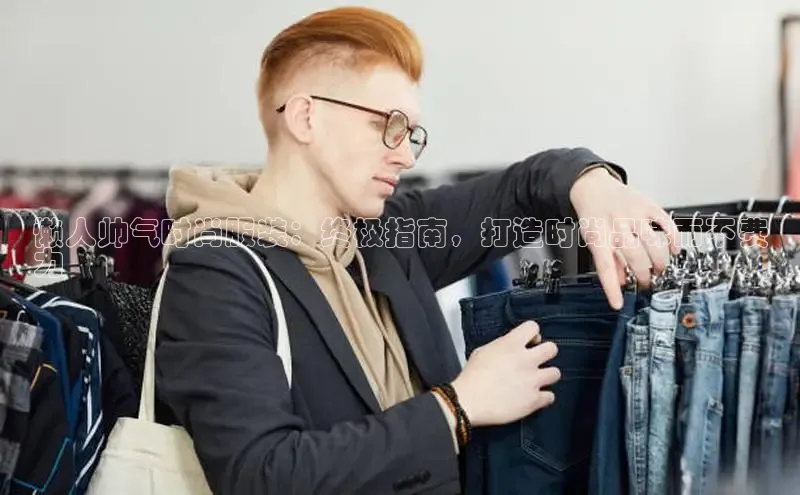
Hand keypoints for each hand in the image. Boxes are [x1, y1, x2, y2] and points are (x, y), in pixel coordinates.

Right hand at [450, 321, 559, 426]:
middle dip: (546, 353)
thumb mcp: (483, 351)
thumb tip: (509, 348)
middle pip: (552, 348)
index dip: (533, 334)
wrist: (468, 402)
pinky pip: (550, 396)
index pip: (533, 327)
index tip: (530, 342)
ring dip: (547, 376)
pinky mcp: (534, 400)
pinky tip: (534, 397)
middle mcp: (526, 360)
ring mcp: (532, 380)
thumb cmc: (471, 379)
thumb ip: (501, 346)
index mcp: (511, 344)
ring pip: (556, 373)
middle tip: (538, 360)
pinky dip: (544, 398)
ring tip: (537, 380)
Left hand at [569, 167, 679, 309]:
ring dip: (660, 262)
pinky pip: (666, 223)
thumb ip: (607, 262)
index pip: (605, 267)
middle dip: (643, 275)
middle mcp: (616, 225)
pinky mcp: (647, 205)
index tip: (618, 304)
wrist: (592, 186)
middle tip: (647, 283)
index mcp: (598, 236)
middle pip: (635, 257)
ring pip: (653, 243)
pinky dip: (673, 239)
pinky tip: (673, 250)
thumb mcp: (592, 239)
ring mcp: (632, 214)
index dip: (612, 288)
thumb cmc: (593, 216)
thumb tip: (621, 285)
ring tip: (659, 270)